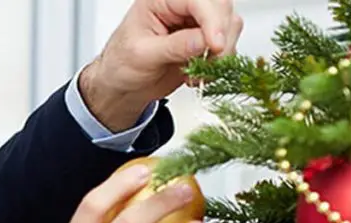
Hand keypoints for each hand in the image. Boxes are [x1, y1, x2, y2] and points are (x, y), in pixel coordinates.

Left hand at [79, 0, 243, 130]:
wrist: (123, 86)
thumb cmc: (121, 65)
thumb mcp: (142, 56)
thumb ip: (174, 47)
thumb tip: (203, 40)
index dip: (212, 20)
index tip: (215, 45)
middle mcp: (181, 5)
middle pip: (221, 7)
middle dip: (221, 36)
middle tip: (210, 61)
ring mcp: (195, 21)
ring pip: (230, 25)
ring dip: (221, 53)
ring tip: (196, 73)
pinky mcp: (205, 39)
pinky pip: (228, 44)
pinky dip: (219, 63)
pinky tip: (198, 74)